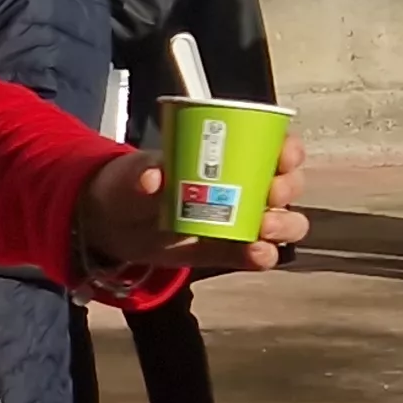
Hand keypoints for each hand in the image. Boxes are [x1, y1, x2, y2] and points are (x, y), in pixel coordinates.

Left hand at [75, 134, 308, 278]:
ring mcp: (243, 221)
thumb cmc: (133, 184)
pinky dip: (264, 255)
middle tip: (271, 193)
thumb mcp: (133, 174)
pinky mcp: (232, 251)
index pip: (276, 147)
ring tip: (263, 228)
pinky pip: (260, 254)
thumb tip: (152, 177)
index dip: (289, 150)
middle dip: (288, 188)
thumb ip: (142, 174)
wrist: (114, 225)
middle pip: (289, 185)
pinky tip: (257, 253)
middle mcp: (248, 187)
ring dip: (284, 225)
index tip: (283, 157)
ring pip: (286, 223)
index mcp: (231, 156)